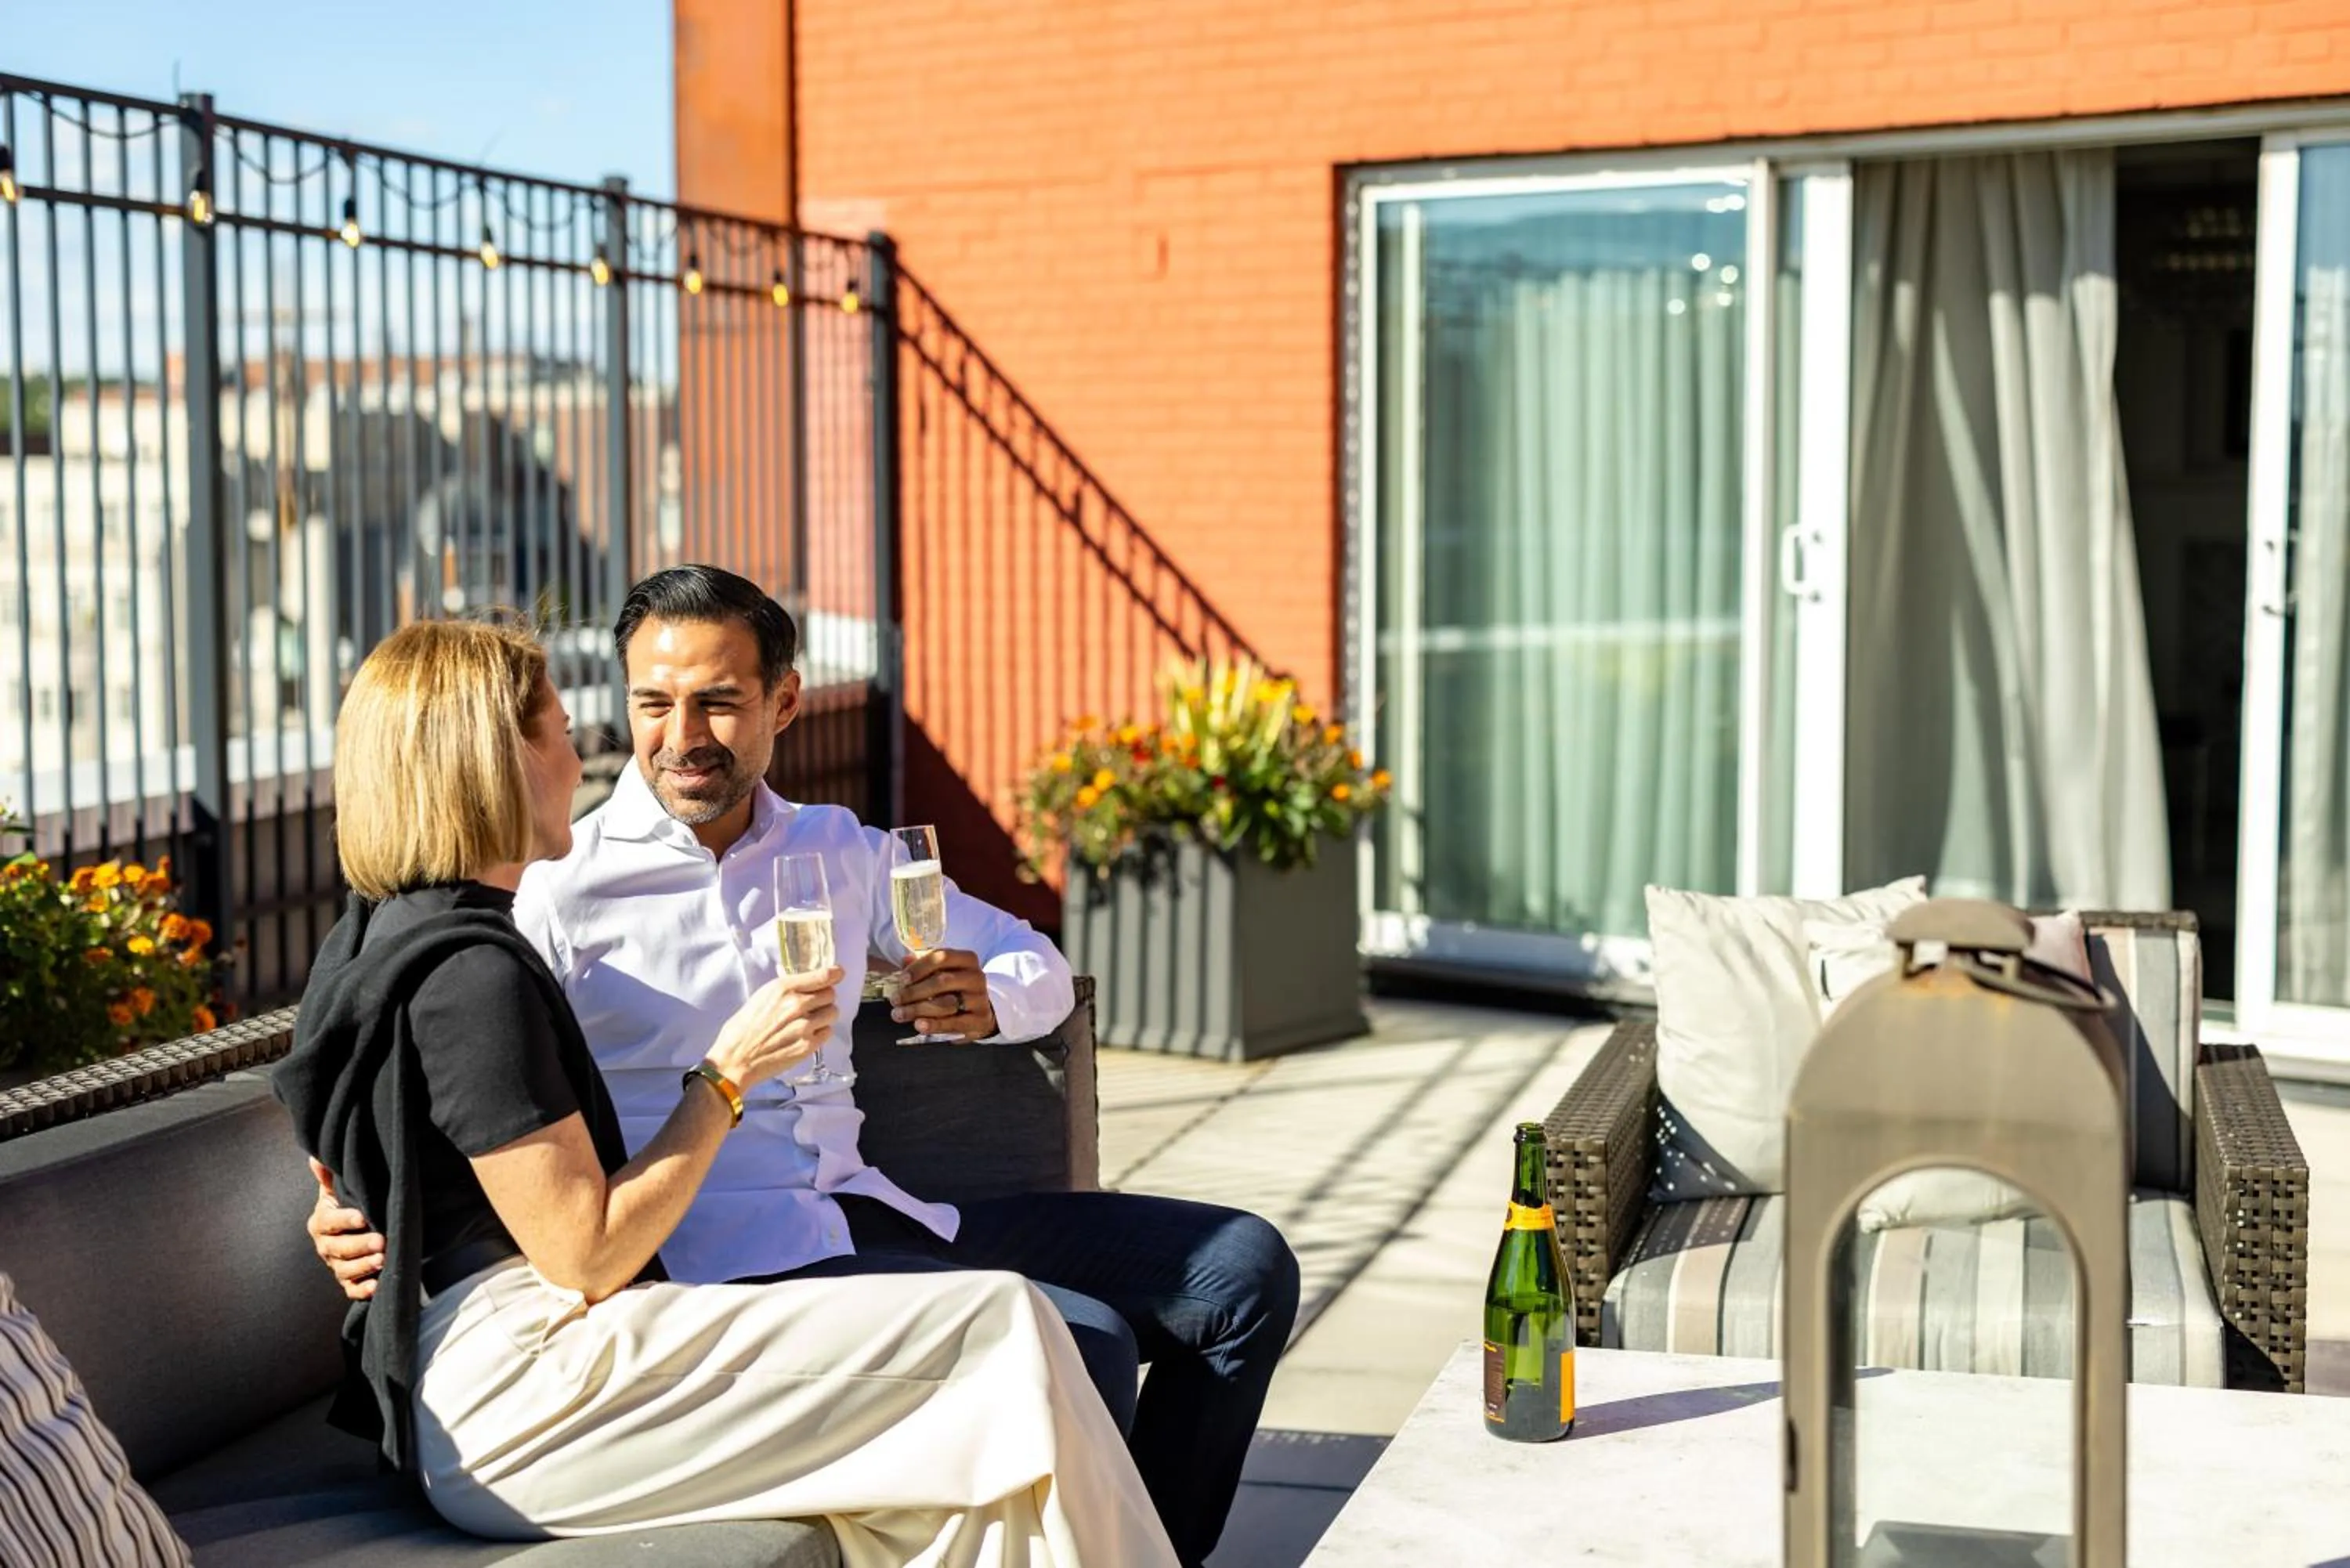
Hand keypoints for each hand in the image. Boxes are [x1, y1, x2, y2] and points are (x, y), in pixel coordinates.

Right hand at [306, 1157, 384, 1301]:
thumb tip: (316, 1157)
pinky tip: (376, 1286)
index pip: (328, 1223)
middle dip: (360, 1246)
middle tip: (381, 1241)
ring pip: (346, 1271)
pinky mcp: (349, 1282)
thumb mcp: (340, 1189)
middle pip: (338, 1249)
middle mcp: (325, 1246)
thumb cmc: (350, 1204)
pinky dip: (363, 1290)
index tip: (363, 1217)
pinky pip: (352, 1290)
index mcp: (321, 1222)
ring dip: (364, 1267)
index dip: (344, 1220)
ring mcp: (337, 1266)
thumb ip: (330, 1177)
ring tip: (383, 1259)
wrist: (359, 1228)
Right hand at [709, 967, 842, 1090]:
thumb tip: (803, 981)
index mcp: (783, 988)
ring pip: (833, 1012)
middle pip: (830, 994)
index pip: (823, 976)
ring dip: (824, 1015)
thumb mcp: (761, 997)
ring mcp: (805, 1026)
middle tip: (813, 1005)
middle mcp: (798, 1005)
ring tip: (810, 1021)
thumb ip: (785, 989)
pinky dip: (820, 1033)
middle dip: (824, 998)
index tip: (837, 974)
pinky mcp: (808, 1046)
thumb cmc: (742, 1028)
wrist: (736, 1060)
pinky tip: (806, 1035)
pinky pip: (827, 1032)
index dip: (833, 974)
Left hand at [892, 949, 996, 1039]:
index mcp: (967, 960)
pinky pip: (954, 1023)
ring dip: (918, 1009)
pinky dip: (934, 1025)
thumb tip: (905, 960)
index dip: (919, 967)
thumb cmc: (955, 988)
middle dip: (914, 991)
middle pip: (943, 981)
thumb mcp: (943, 972)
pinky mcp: (980, 1020)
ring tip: (900, 1014)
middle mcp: (976, 977)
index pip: (942, 957)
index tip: (902, 979)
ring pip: (946, 1003)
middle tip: (895, 1000)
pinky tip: (919, 1025)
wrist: (980, 1012)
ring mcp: (980, 999)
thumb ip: (923, 965)